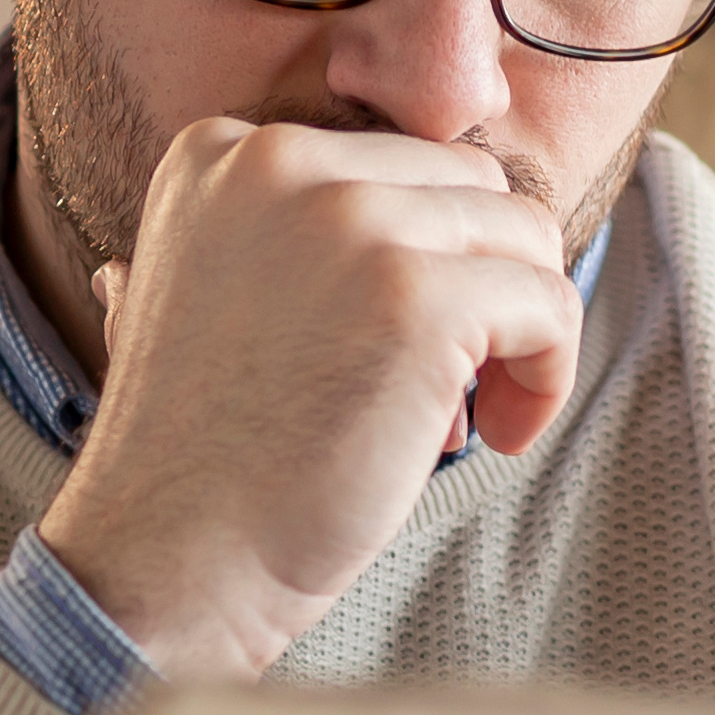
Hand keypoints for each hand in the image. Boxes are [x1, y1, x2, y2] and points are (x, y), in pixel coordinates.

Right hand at [38, 117, 583, 683]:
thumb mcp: (202, 300)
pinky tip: (498, 437)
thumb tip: (395, 225)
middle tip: (445, 391)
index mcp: (224, 152)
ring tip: (470, 417)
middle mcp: (278, 159)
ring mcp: (351, 221)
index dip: (425, 259)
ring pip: (524, 236)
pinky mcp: (418, 296)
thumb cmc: (200, 460)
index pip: (400, 162)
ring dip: (519, 329)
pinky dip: (546, 376)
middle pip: (472, 186)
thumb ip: (277, 238)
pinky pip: (548, 304)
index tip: (392, 351)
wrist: (166, 562)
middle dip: (480, 284)